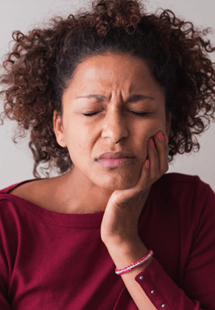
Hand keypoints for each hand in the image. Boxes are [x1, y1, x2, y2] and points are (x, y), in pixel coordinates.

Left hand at [100, 131, 168, 245]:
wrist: (116, 232)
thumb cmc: (118, 212)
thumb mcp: (126, 190)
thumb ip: (130, 178)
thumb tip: (127, 164)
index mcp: (145, 184)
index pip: (158, 164)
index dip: (160, 150)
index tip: (158, 134)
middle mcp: (145, 187)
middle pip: (160, 165)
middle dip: (160, 148)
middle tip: (158, 133)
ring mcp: (139, 192)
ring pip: (153, 172)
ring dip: (154, 155)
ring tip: (151, 140)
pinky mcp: (129, 198)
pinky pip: (141, 183)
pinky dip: (145, 171)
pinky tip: (144, 160)